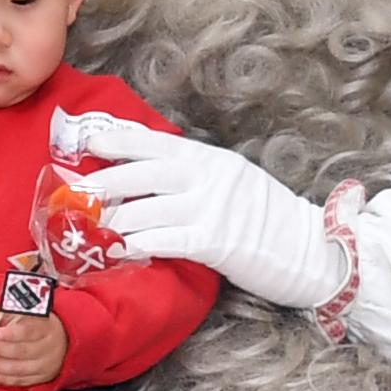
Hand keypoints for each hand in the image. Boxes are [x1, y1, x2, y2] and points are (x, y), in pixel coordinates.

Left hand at [0, 311, 67, 390]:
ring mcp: (47, 364)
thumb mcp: (27, 316)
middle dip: (0, 348)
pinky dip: (5, 379)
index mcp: (47, 327)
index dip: (11, 333)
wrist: (61, 344)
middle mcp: (50, 346)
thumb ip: (8, 314)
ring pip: (21, 368)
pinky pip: (21, 380)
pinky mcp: (42, 378)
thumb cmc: (38, 327)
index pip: (29, 330)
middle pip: (23, 350)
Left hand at [56, 111, 347, 312]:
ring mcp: (212, 207)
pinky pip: (165, 239)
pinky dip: (139, 244)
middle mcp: (209, 176)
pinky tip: (122, 249)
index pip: (156, 142)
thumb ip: (199, 175)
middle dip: (104, 181)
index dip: (119, 140)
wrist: (313, 249)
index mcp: (212, 158)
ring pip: (146, 209)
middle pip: (141, 172)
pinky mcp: (215, 241)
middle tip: (77, 190)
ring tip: (93, 228)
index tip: (90, 141)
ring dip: (115, 220)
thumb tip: (152, 177)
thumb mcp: (235, 181)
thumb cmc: (270, 220)